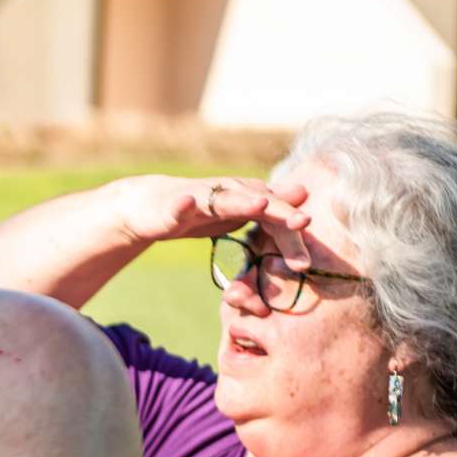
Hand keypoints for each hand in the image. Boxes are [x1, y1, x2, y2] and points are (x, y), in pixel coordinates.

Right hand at [121, 173, 311, 267]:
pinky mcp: (174, 206)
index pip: (277, 217)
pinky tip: (185, 204)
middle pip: (261, 204)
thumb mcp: (238, 214)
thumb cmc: (198, 212)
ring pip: (225, 199)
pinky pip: (179, 205)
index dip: (292, 236)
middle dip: (281, 213)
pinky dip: (182, 204)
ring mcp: (202, 197)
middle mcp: (230, 191)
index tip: (304, 264)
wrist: (151, 205)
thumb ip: (269, 212)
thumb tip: (304, 201)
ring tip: (261, 203)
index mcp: (248, 198)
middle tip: (303, 223)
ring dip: (242, 199)